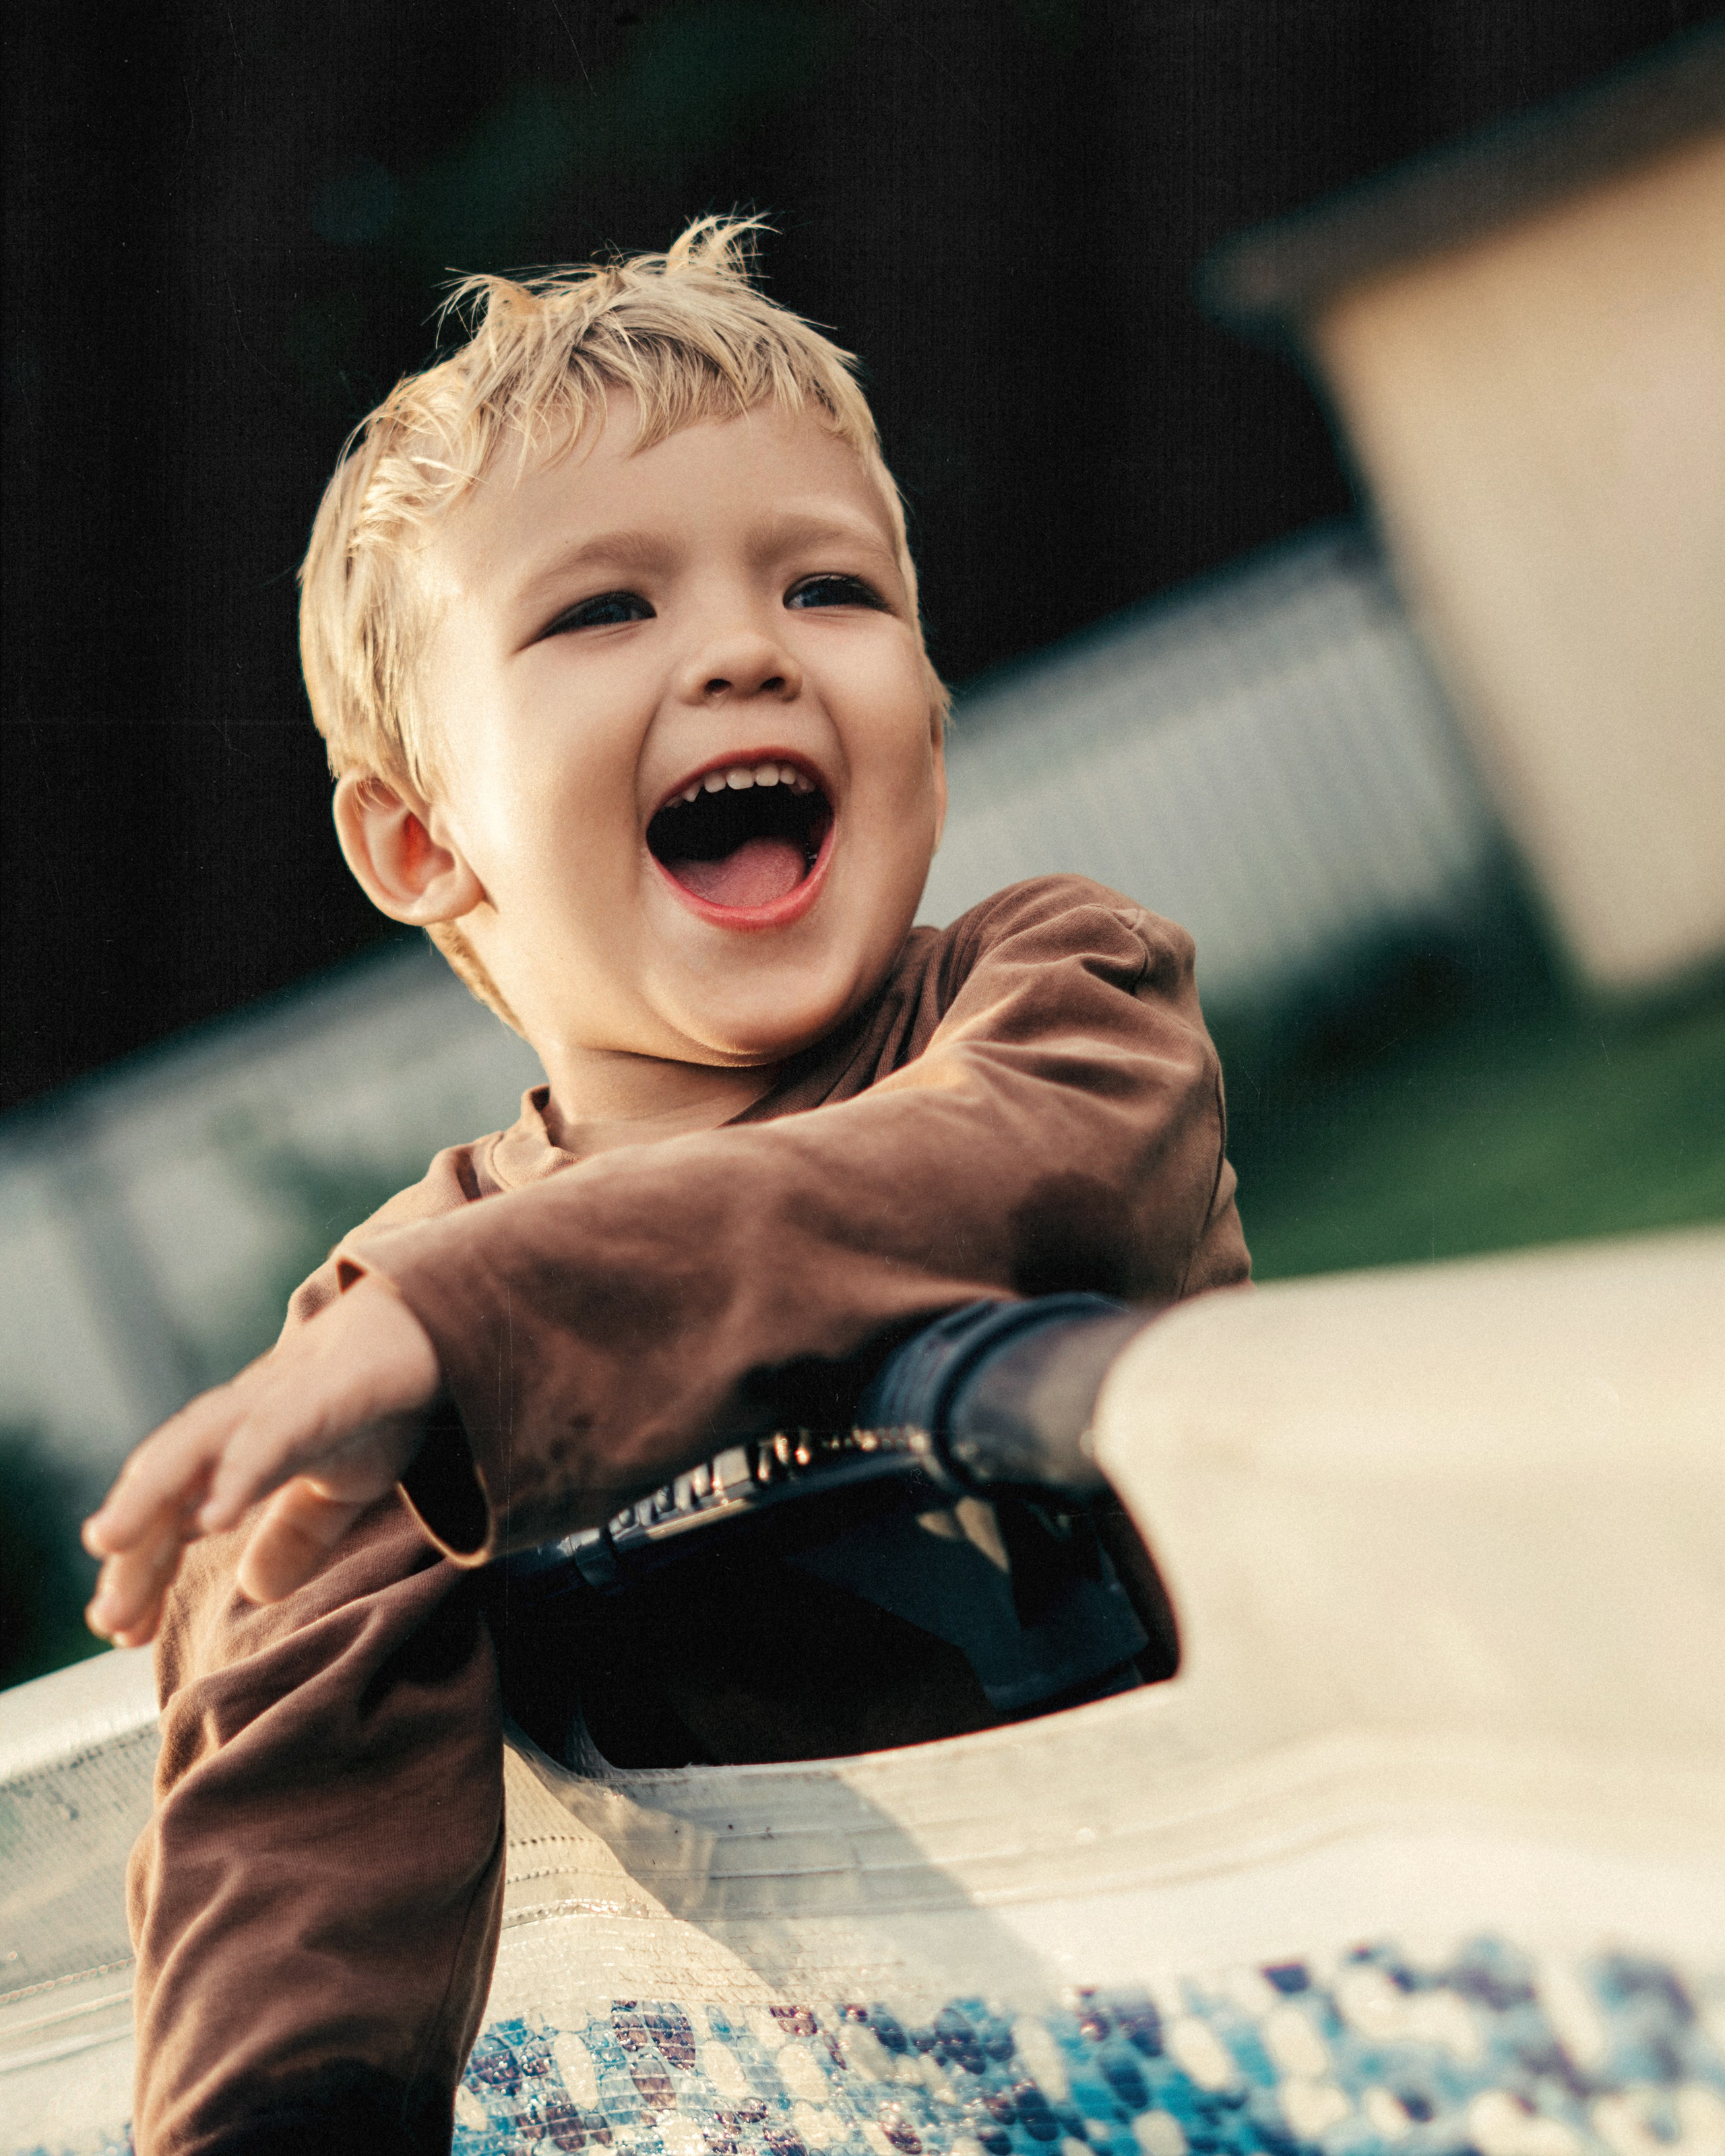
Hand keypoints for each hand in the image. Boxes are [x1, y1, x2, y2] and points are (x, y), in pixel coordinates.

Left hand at [82, 1275, 444, 1646]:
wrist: (428, 1327)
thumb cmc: (376, 1405)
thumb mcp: (340, 1487)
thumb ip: (296, 1535)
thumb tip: (254, 1588)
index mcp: (237, 1450)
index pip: (174, 1514)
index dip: (145, 1572)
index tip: (124, 1635)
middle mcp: (241, 1421)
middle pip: (166, 1482)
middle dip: (131, 1544)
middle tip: (108, 1620)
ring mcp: (277, 1399)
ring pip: (195, 1444)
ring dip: (148, 1492)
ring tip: (111, 1544)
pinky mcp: (324, 1389)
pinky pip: (272, 1431)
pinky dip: (239, 1470)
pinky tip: (216, 1517)